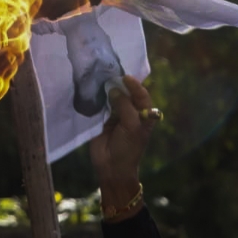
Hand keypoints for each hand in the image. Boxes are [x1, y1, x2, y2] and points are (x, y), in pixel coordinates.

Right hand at [89, 76, 153, 219]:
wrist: (112, 168)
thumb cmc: (128, 148)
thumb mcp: (132, 126)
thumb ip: (125, 105)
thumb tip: (114, 88)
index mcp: (143, 114)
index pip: (141, 94)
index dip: (134, 85)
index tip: (125, 77)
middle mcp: (130, 111)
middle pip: (126, 92)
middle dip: (120, 83)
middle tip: (110, 70)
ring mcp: (115, 114)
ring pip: (112, 96)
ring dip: (107, 88)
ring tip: (100, 75)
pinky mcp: (101, 118)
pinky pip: (100, 104)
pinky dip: (97, 96)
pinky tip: (93, 87)